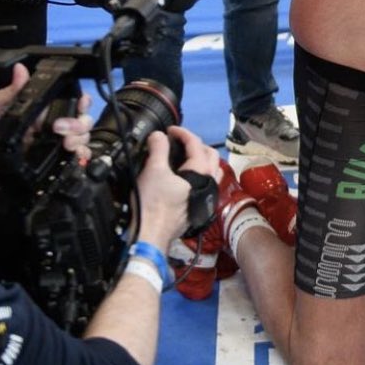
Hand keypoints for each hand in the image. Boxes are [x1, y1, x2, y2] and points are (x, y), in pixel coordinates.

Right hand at [135, 127, 219, 247]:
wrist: (152, 235)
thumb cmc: (153, 203)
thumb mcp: (153, 170)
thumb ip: (158, 149)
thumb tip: (159, 136)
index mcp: (201, 171)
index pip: (195, 143)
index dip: (182, 132)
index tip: (169, 130)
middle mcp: (209, 182)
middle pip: (210, 155)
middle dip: (195, 144)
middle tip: (178, 141)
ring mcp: (207, 195)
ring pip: (212, 170)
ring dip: (201, 159)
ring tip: (185, 156)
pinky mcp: (200, 206)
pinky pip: (206, 183)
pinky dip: (200, 174)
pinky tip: (186, 177)